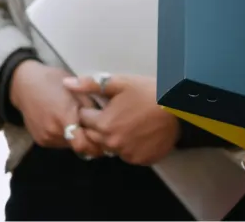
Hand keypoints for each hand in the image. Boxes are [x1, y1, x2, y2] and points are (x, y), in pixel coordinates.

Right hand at [9, 61, 101, 156]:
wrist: (24, 84)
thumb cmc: (53, 82)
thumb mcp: (76, 89)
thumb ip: (90, 108)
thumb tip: (106, 123)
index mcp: (64, 116)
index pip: (82, 145)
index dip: (95, 146)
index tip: (104, 140)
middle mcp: (53, 131)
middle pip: (78, 147)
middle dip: (89, 142)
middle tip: (96, 131)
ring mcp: (45, 137)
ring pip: (69, 146)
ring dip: (76, 139)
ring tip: (78, 124)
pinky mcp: (40, 140)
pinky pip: (59, 143)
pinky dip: (65, 137)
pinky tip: (65, 123)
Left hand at [64, 74, 179, 165]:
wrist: (177, 107)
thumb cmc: (147, 92)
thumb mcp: (118, 83)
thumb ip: (89, 85)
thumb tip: (66, 84)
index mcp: (103, 125)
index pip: (83, 120)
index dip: (90, 111)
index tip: (101, 105)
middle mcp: (112, 144)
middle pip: (94, 136)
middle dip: (98, 125)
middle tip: (114, 113)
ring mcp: (127, 154)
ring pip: (110, 147)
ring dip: (112, 137)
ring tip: (127, 122)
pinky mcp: (141, 160)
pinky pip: (127, 155)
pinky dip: (128, 146)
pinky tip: (137, 133)